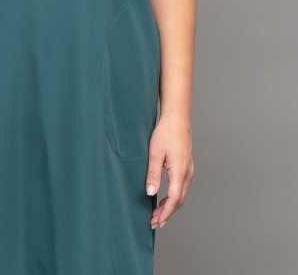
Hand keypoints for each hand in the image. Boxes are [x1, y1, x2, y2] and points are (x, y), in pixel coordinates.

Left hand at [145, 114, 193, 228]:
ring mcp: (189, 169)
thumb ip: (153, 174)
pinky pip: (182, 186)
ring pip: (181, 194)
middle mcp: (187, 173)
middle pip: (179, 200)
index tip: (155, 222)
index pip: (174, 200)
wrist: (177, 118)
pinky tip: (164, 198)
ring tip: (157, 213)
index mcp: (180, 171)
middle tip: (154, 222)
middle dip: (167, 213)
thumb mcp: (155, 153)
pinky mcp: (187, 166)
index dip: (165, 213)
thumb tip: (151, 194)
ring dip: (170, 206)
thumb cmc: (165, 132)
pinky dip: (173, 196)